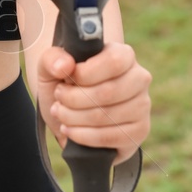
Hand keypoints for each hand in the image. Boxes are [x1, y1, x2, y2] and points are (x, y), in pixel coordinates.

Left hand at [34, 41, 150, 166]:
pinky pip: (110, 137)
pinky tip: (69, 130)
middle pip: (108, 92)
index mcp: (123, 55)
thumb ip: (52, 59)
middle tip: (58, 98)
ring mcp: (142, 106)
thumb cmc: (63, 82)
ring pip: (107, 116)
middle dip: (74, 99)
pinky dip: (83, 136)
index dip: (85, 73)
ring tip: (60, 112)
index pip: (114, 61)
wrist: (69, 109)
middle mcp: (139, 78)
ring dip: (74, 117)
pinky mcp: (139, 131)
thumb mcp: (50, 66)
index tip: (66, 79)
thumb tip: (65, 65)